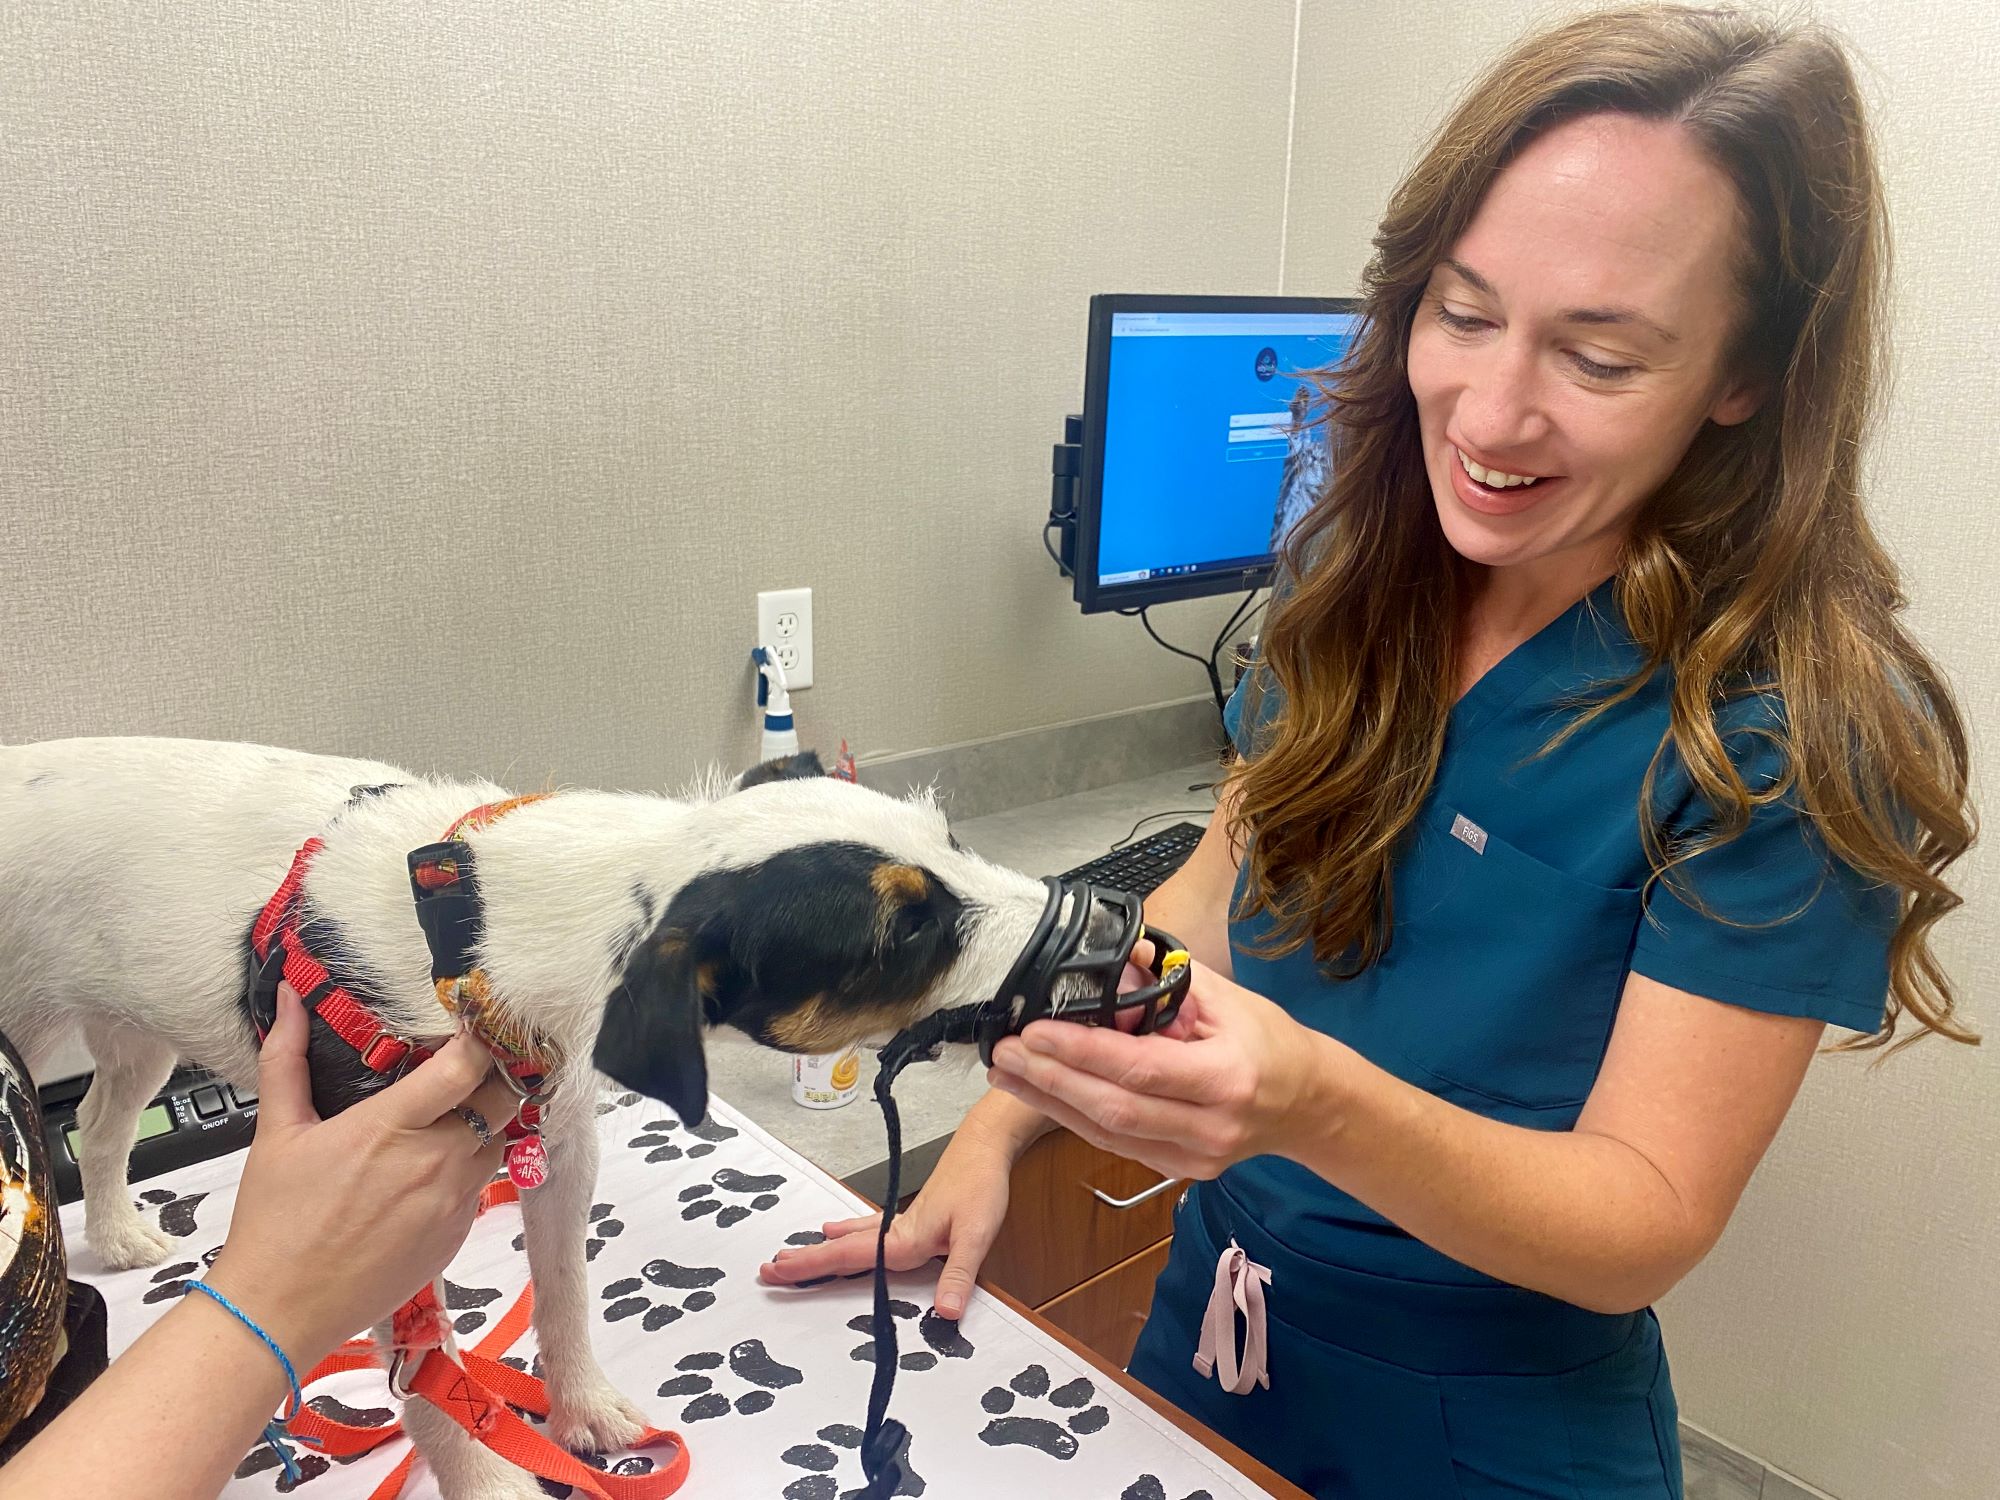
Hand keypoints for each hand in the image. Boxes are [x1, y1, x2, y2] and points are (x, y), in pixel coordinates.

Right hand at [202, 984, 516, 1366]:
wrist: (280, 1311)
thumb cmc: (275, 1223)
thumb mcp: (276, 1133)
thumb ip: (285, 1058)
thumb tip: (288, 1000)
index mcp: (390, 1127)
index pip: (467, 1066)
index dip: (480, 1040)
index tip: (476, 1025)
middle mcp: (433, 1161)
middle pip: (502, 1099)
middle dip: (496, 1076)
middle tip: (477, 1065)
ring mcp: (452, 1201)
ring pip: (499, 1140)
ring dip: (486, 1123)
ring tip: (456, 1113)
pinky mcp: (457, 1234)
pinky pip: (482, 1185)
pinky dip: (470, 1168)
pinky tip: (436, 1167)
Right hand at [757, 1119, 1015, 1318]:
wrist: (983, 1148)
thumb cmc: (981, 1186)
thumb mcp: (976, 1235)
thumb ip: (960, 1274)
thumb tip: (946, 1314)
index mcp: (903, 1240)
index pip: (849, 1258)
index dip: (812, 1266)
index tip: (779, 1272)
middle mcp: (894, 1231)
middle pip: (840, 1249)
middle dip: (804, 1261)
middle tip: (767, 1271)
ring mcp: (899, 1223)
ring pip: (850, 1240)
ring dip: (821, 1250)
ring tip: (790, 1257)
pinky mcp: (910, 1218)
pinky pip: (866, 1231)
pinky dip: (846, 1235)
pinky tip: (837, 1230)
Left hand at [986, 955, 1326, 1180]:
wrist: (1308, 1105)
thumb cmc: (1269, 1042)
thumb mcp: (1229, 999)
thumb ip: (1170, 980)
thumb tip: (1119, 957)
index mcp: (1226, 1078)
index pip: (1139, 1068)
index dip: (1081, 1052)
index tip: (1033, 1032)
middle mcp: (1210, 1126)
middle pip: (1114, 1110)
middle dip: (1050, 1080)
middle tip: (1002, 1053)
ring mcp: (1195, 1157)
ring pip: (1107, 1134)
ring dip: (1050, 1102)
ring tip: (1006, 1074)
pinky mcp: (1181, 1170)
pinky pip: (1117, 1145)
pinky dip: (1076, 1117)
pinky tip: (1044, 1094)